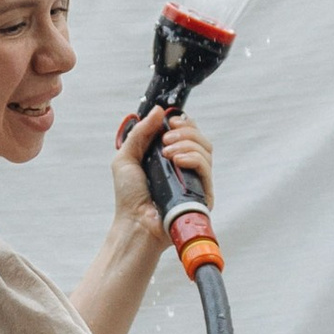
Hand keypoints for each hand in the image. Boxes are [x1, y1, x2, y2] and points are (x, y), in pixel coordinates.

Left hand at [111, 102, 210, 241]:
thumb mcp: (127, 157)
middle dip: (185, 132)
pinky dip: (193, 159)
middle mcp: (186, 168)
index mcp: (171, 158)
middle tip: (167, 139)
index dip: (184, 123)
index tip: (170, 121)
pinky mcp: (203, 195)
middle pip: (201, 139)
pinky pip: (206, 169)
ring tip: (167, 154)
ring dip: (187, 144)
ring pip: (206, 151)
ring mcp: (196, 181)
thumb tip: (158, 110)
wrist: (134, 223)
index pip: (189, 134)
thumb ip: (141, 132)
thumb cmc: (129, 196)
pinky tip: (177, 161)